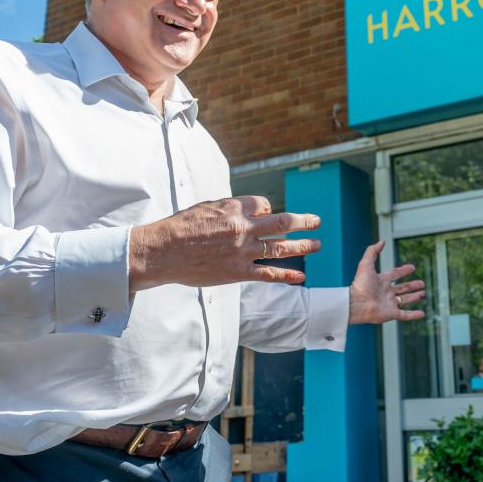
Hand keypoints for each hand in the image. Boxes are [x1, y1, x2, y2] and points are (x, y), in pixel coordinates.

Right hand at [129, 196, 320, 291]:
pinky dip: (287, 274)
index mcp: (235, 207)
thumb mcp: (209, 206)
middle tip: (317, 221)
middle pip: (282, 222)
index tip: (267, 216)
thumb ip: (234, 207)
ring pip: (281, 247)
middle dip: (303, 222)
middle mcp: (244, 227)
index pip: (265, 205)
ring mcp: (243, 250)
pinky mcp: (238, 271)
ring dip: (302, 245)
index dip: (268, 211)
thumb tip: (257, 210)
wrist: (164, 251)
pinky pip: (268, 273)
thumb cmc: (183, 227)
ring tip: (317, 244)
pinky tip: (300, 275)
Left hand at [349, 241, 425, 325]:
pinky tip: (422, 313)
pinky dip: (414, 315)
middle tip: (422, 283)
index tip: (412, 267)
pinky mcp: (391, 314)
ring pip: (405, 300)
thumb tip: (381, 241)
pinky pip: (405, 315)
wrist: (357, 303)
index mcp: (381, 281)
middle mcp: (386, 292)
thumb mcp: (366, 264)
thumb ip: (372, 251)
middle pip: (402, 288)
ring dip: (414, 297)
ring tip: (423, 294)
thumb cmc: (360, 284)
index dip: (403, 271)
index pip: (394, 274)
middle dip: (412, 286)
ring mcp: (389, 304)